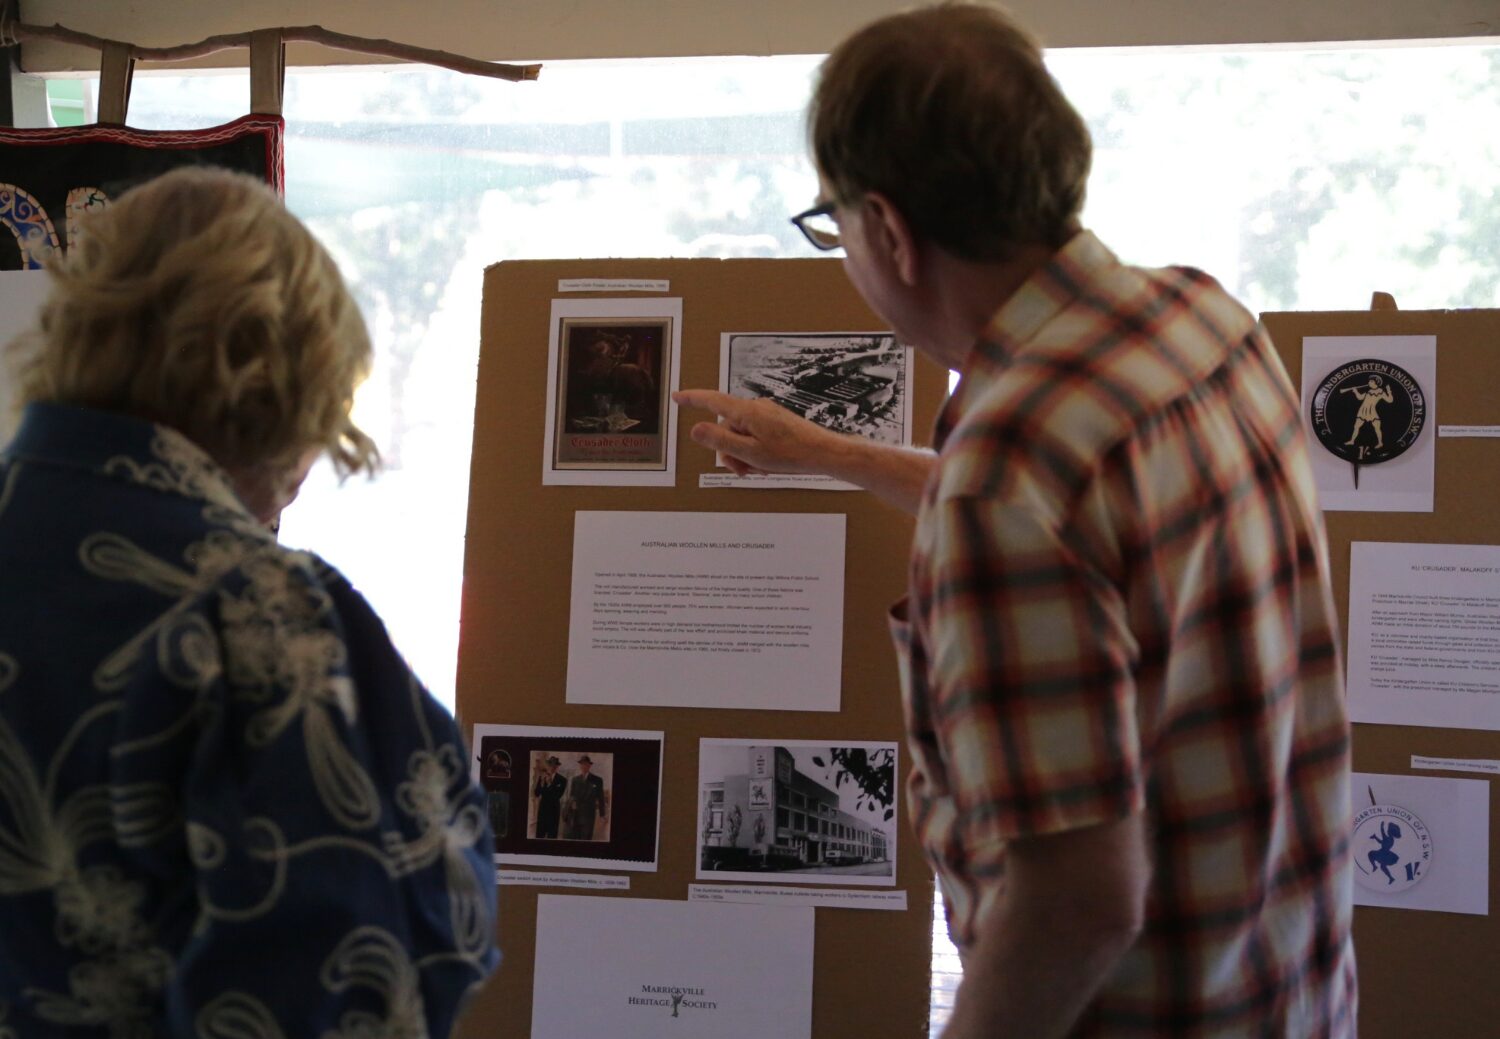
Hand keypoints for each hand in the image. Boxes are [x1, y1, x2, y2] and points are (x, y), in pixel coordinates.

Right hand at [672, 389, 844, 476]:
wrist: (823, 453)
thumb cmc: (791, 454)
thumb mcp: (749, 453)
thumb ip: (720, 441)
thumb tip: (696, 430)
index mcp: (746, 412)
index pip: (711, 401)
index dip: (692, 400)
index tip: (677, 397)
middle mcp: (755, 408)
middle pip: (726, 427)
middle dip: (729, 450)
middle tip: (743, 469)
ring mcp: (766, 414)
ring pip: (741, 435)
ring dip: (744, 454)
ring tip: (760, 468)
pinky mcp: (774, 422)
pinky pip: (754, 436)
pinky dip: (755, 451)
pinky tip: (767, 464)